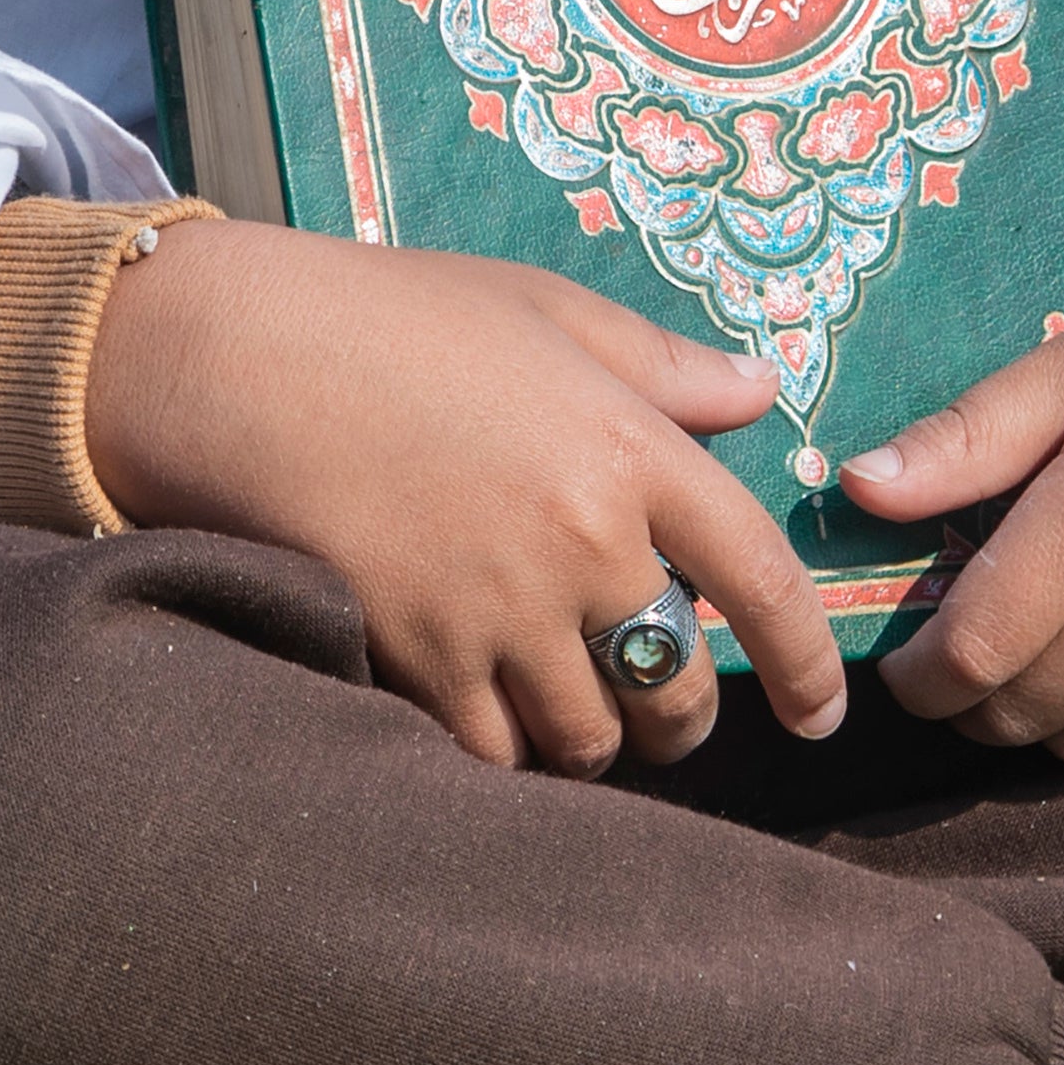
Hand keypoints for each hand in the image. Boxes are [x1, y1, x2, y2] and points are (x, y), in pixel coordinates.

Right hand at [82, 219, 848, 775]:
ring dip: (593, 742)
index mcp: (632, 450)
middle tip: (660, 705)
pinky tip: (489, 721)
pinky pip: (492, 752)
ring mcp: (499, 611)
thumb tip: (763, 397)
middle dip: (682, 716)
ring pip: (588, 740)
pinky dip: (503, 753)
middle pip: (676, 688)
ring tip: (571, 716)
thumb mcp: (544, 311)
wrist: (243, 361)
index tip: (820, 713)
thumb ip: (662, 367)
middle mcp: (582, 544)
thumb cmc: (396, 318)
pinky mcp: (419, 659)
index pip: (763, 582)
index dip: (806, 665)